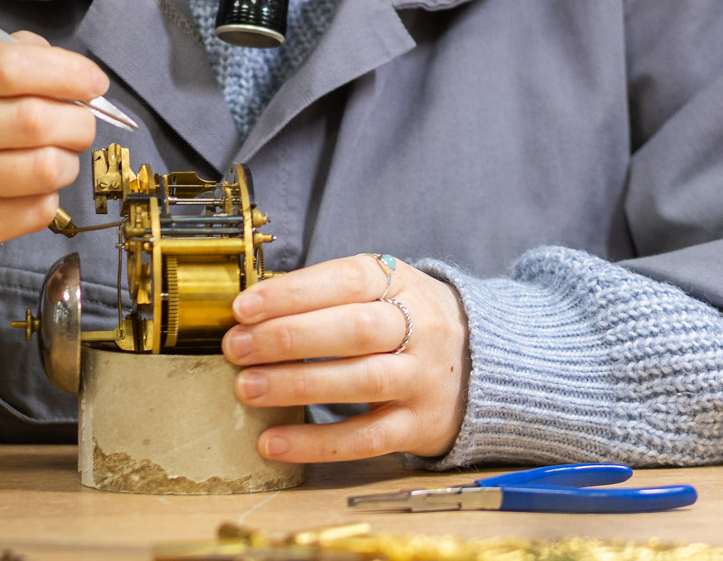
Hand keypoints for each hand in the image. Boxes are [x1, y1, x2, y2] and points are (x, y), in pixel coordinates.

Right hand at [0, 33, 105, 273]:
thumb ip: (7, 56)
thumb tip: (72, 72)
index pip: (6, 66)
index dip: (63, 71)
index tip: (93, 81)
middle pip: (33, 120)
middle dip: (78, 121)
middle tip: (81, 123)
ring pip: (43, 168)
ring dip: (68, 161)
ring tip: (58, 156)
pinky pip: (35, 211)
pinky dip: (49, 197)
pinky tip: (31, 189)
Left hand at [224, 254, 467, 461]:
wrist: (486, 363)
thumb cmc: (408, 321)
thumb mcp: (383, 290)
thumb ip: (330, 296)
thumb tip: (253, 313)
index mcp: (401, 283)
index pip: (346, 279)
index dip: (294, 292)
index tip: (243, 307)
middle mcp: (419, 328)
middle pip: (354, 329)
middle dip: (288, 338)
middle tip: (236, 347)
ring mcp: (423, 378)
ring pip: (361, 381)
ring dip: (297, 385)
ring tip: (246, 388)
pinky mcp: (421, 425)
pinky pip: (366, 437)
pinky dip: (316, 443)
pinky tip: (273, 443)